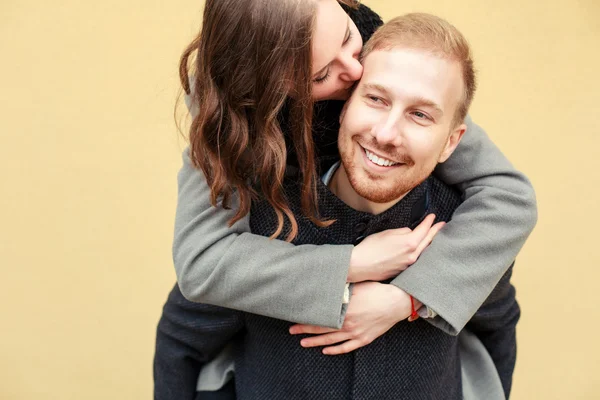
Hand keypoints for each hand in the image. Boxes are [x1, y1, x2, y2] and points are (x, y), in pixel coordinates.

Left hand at [289, 282, 419, 354]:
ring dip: (315, 342)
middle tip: (292, 330)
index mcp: (345, 309)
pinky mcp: (364, 339)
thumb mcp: (357, 286)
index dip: (306, 317)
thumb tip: (326, 284)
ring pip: (331, 340)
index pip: (321, 315)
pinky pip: (347, 347)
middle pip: (322, 329)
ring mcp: (356, 333)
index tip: (295, 317)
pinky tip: (325, 350)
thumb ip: (341, 289)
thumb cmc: (376, 290)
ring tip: (303, 342)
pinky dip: (335, 350)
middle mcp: (348, 323)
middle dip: (305, 330)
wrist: (395, 302)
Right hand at [348, 214, 444, 281]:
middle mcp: (412, 255)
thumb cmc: (371, 247)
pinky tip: (420, 249)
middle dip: (435, 232)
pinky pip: (416, 259)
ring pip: (423, 251)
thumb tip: (409, 233)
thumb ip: (403, 231)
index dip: (429, 222)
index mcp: (410, 243)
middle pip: (428, 241)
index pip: (424, 230)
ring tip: (433, 236)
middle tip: (442, 225)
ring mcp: (408, 264)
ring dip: (429, 243)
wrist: (360, 265)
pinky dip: (420, 252)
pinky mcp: (403, 270)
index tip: (433, 217)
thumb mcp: (387, 233)